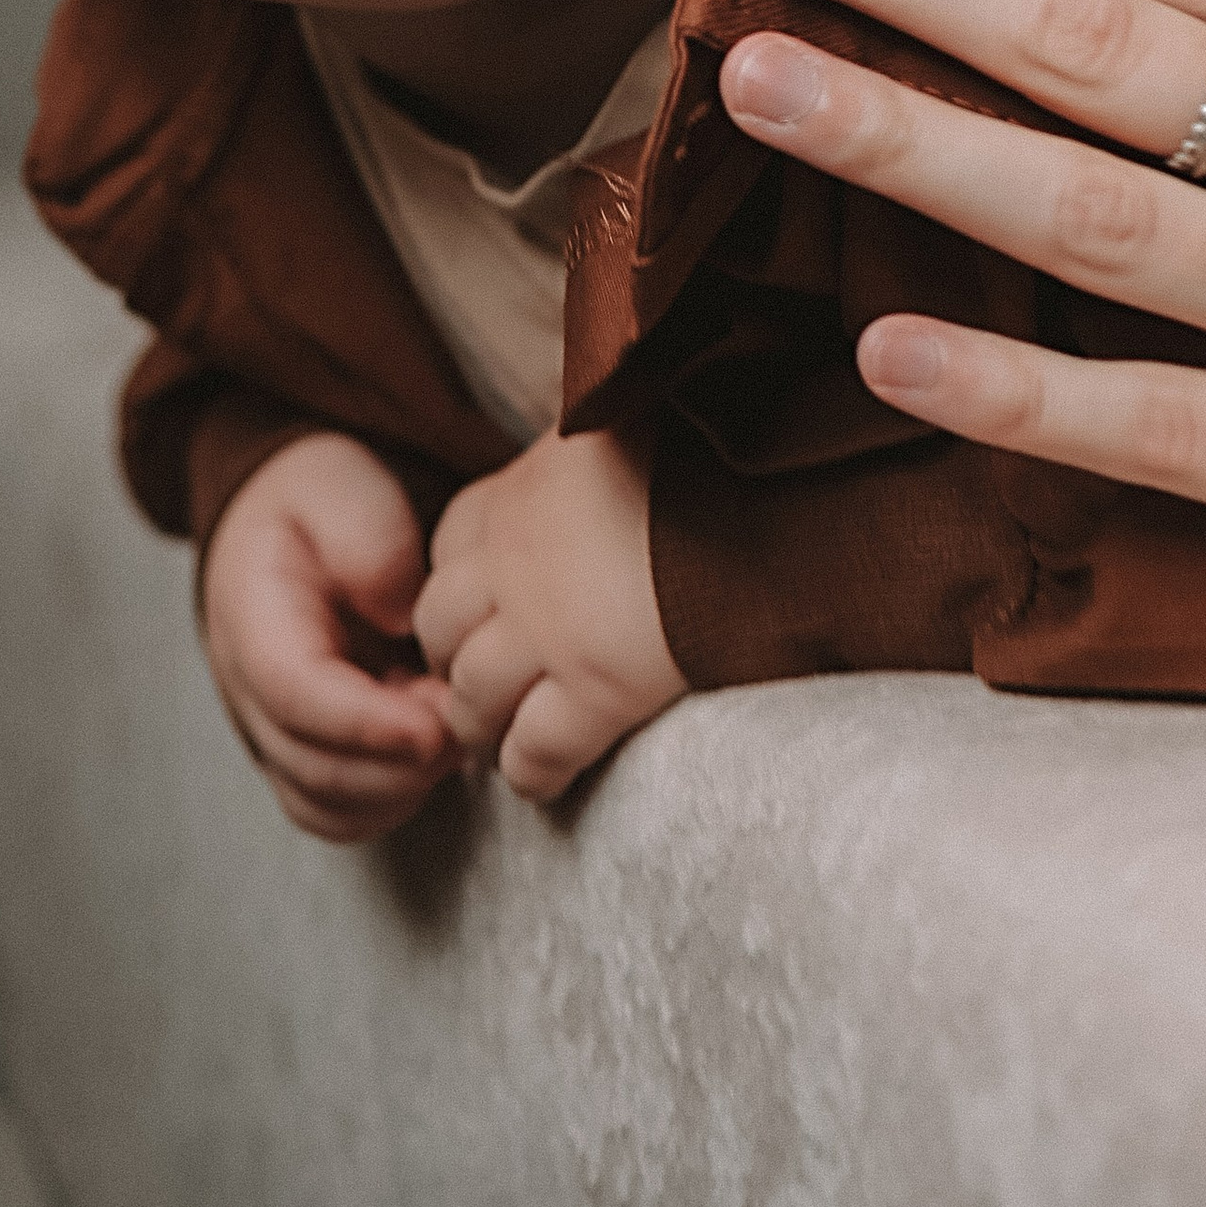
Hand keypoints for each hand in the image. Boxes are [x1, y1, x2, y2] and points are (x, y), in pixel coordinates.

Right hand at [200, 432, 460, 840]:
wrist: (292, 515)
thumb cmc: (320, 500)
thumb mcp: (345, 488)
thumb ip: (374, 544)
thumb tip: (403, 617)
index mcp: (252, 618)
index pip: (295, 694)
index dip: (366, 723)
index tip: (432, 725)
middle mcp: (248, 690)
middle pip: (312, 765)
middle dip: (396, 759)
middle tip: (459, 714)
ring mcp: (271, 729)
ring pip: (325, 802)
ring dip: (398, 782)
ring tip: (448, 723)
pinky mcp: (303, 751)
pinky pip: (337, 811)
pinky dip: (389, 798)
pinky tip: (429, 747)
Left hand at [413, 428, 684, 802]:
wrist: (762, 483)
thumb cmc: (704, 452)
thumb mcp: (620, 426)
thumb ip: (583, 465)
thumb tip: (589, 471)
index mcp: (522, 492)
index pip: (451, 545)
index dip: (464, 584)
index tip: (484, 610)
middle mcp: (516, 562)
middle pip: (443, 628)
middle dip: (455, 661)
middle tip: (484, 687)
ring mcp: (548, 631)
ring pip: (473, 698)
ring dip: (482, 726)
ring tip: (506, 741)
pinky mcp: (598, 689)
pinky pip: (534, 750)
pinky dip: (532, 773)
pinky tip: (546, 779)